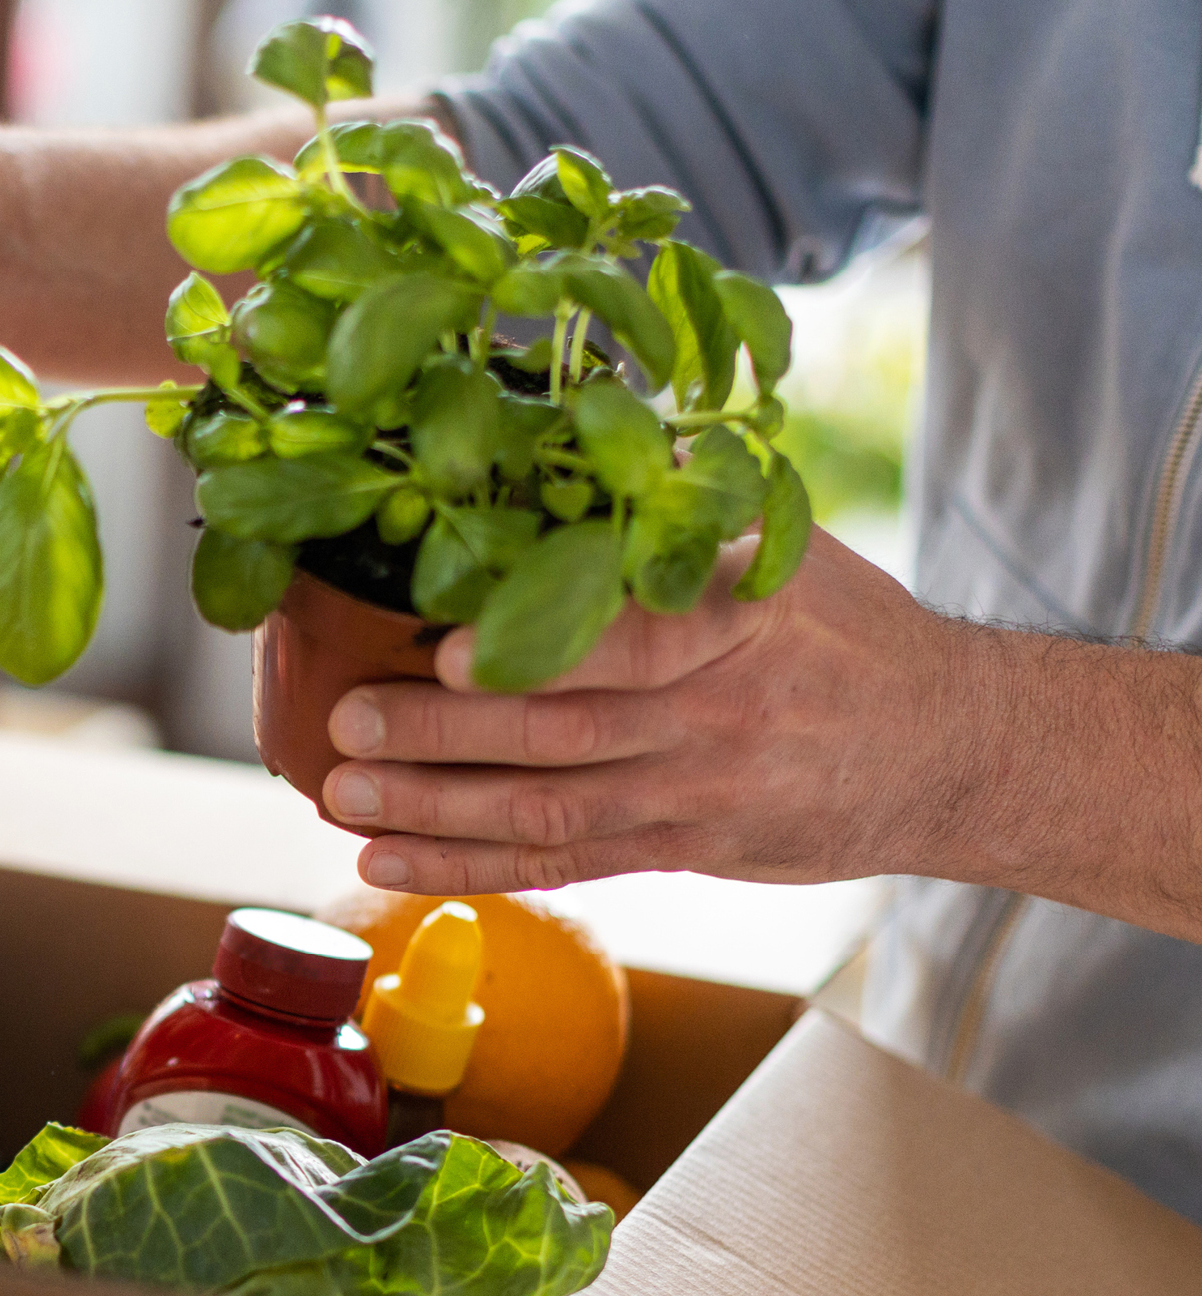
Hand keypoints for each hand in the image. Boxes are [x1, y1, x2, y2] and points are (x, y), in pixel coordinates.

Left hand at [316, 529, 1001, 894]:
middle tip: (347, 721)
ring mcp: (701, 790)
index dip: (533, 649)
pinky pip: (565, 863)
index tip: (442, 647)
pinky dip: (470, 866)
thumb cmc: (847, 630)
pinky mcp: (686, 850)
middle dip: (443, 733)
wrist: (952, 748)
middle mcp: (722, 713)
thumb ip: (679, 501)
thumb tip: (570, 428)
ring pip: (551, 808)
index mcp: (745, 620)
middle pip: (567, 730)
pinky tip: (388, 860)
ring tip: (343, 792)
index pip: (633, 636)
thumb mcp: (786, 547)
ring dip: (436, 807)